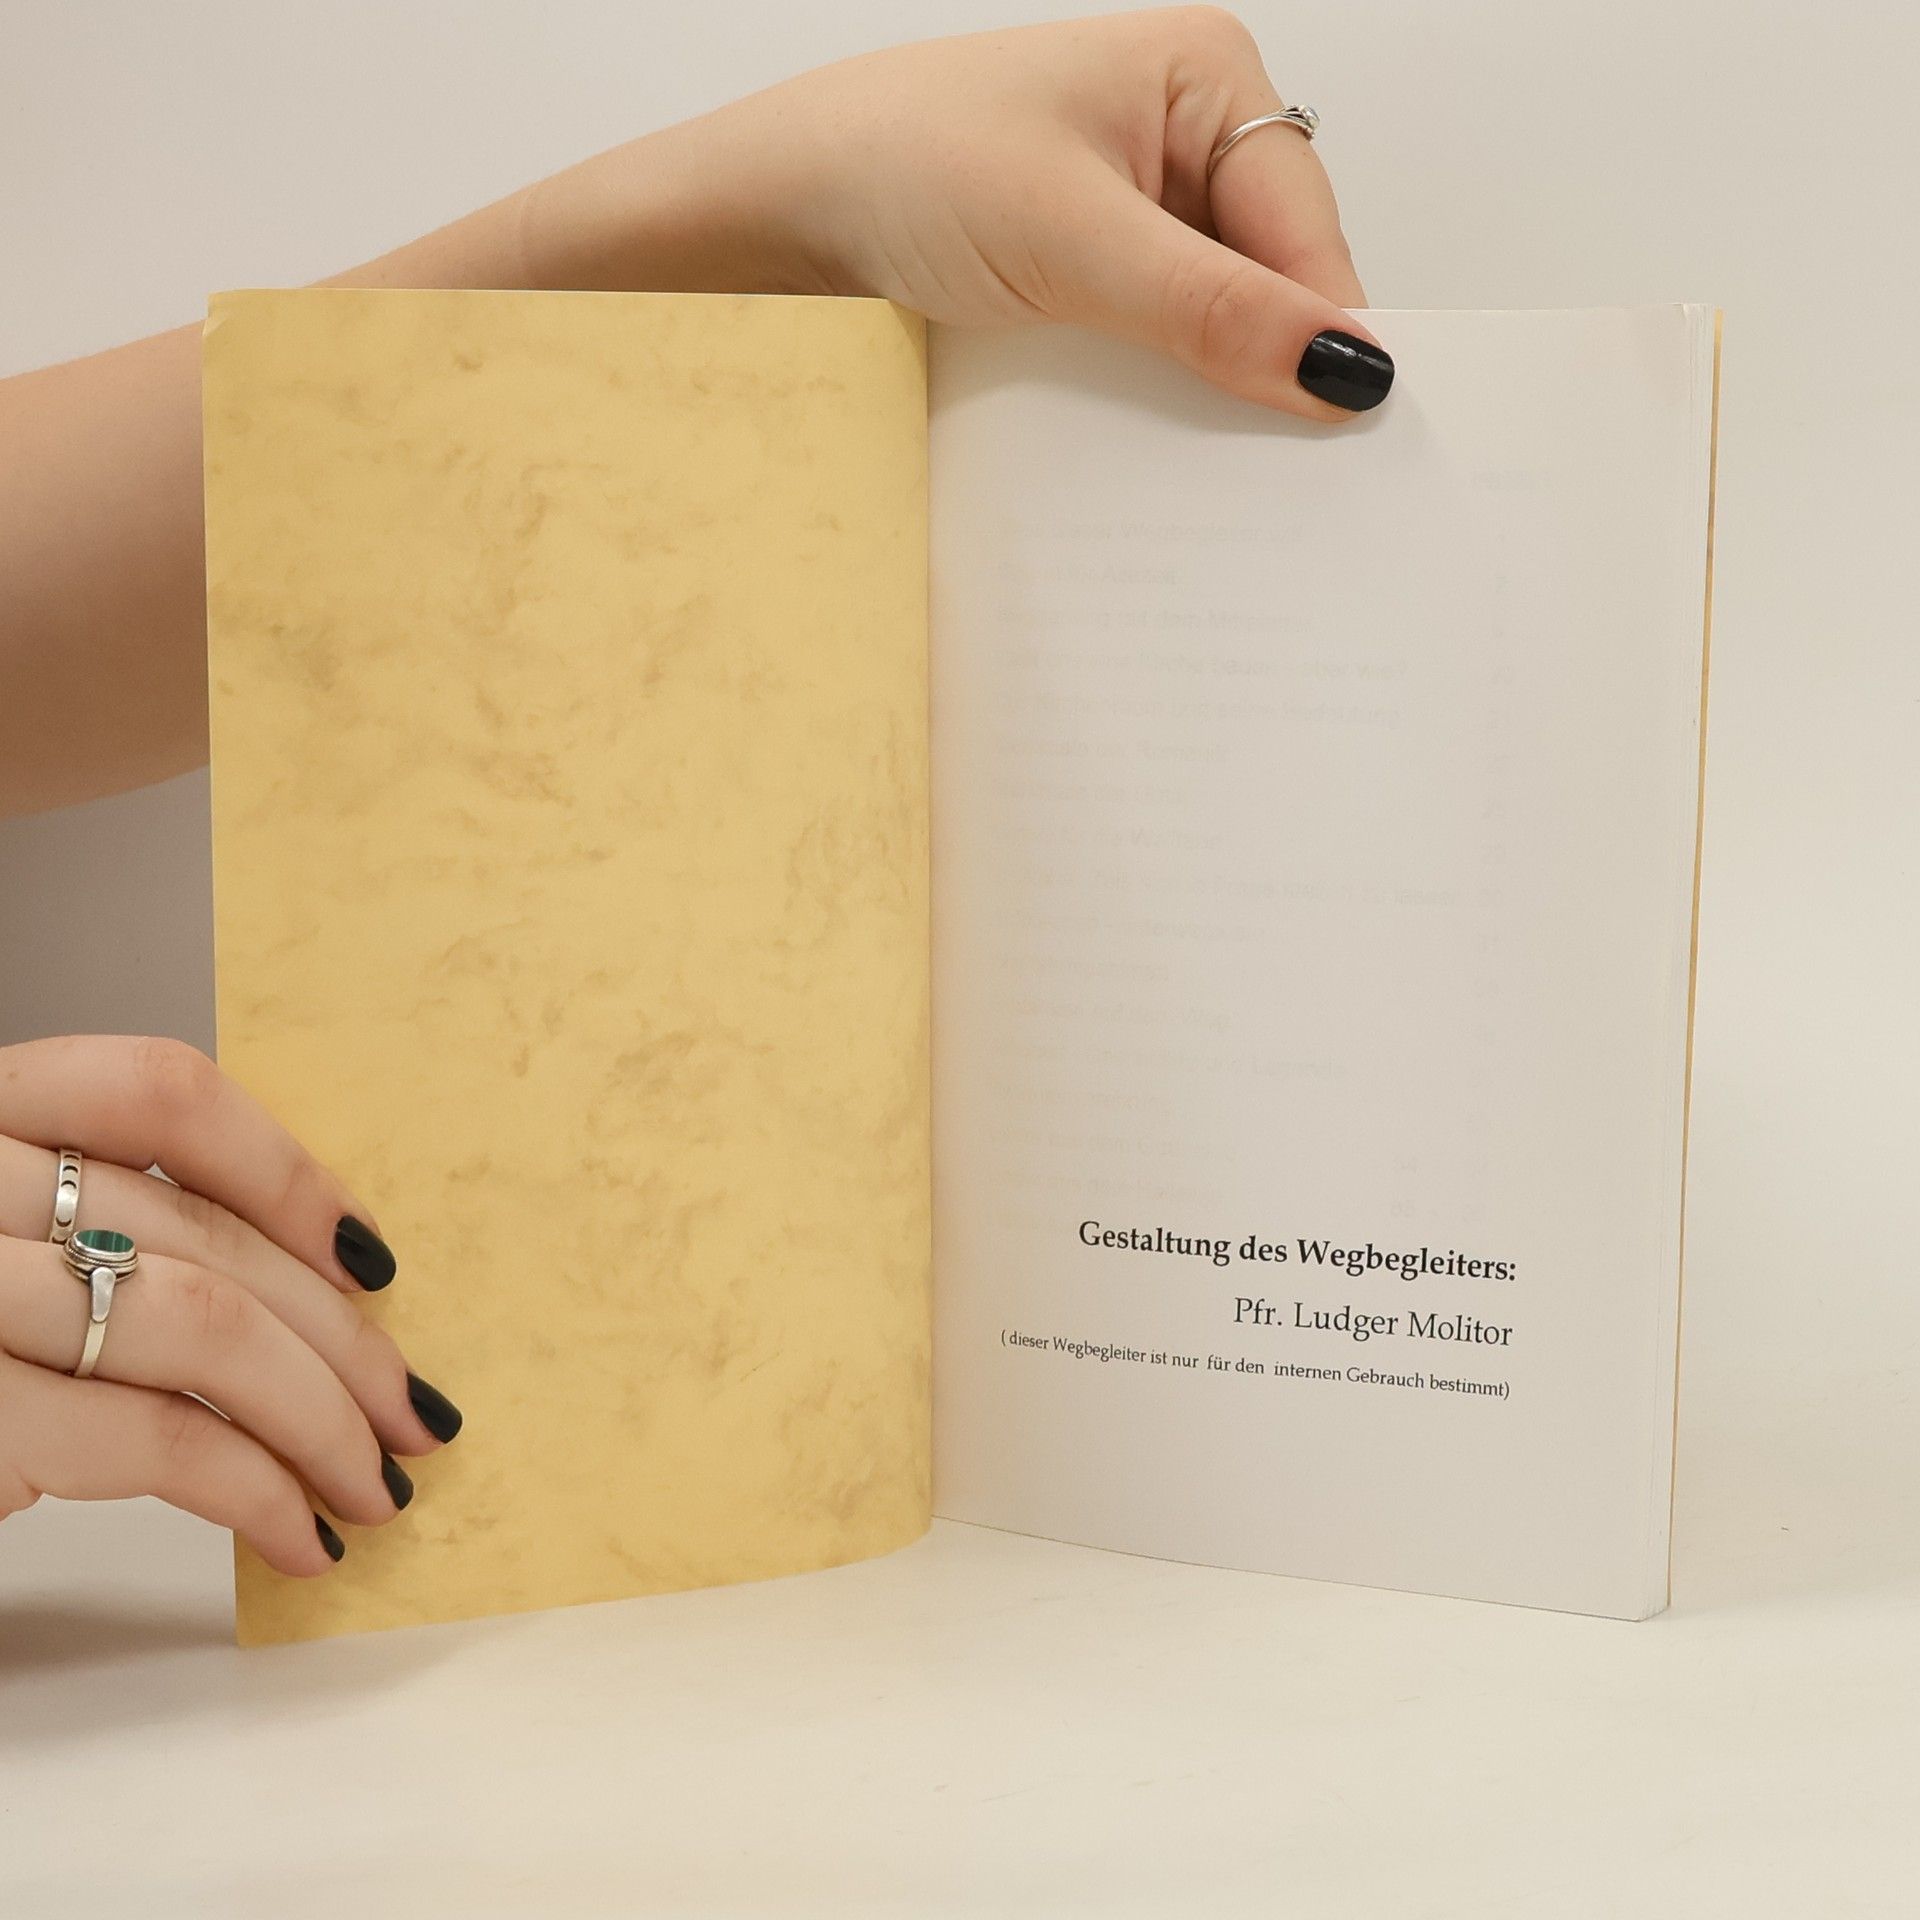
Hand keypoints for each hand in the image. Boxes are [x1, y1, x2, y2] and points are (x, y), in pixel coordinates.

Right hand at [0, 1037, 461, 1574]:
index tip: (373, 1255)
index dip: (283, 1167)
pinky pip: (155, 1442)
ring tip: (376, 1488)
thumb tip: (312, 1287)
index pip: (154, 1088)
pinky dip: (255, 1493)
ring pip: (201, 1329)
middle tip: (417, 1413)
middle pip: (201, 1233)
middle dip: (342, 1337)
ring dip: (323, 1420)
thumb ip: (96, 1227)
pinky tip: (301, 1535)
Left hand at [544, 8, 1387, 418]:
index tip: (1341, 427)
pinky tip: (1137, 438)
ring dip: (1202, 388)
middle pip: (1270, 275)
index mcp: (1203, 75)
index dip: (1323, 324)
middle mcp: (1179, 135)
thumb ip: (1211, 307)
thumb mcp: (1073, 241)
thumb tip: (1344, 365)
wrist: (776, 210)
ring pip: (1213, 321)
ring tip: (1195, 460)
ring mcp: (1133, 207)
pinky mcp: (1088, 270)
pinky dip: (1149, 393)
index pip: (1306, 222)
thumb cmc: (899, 165)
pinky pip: (1153, 345)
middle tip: (1268, 466)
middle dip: (1263, 362)